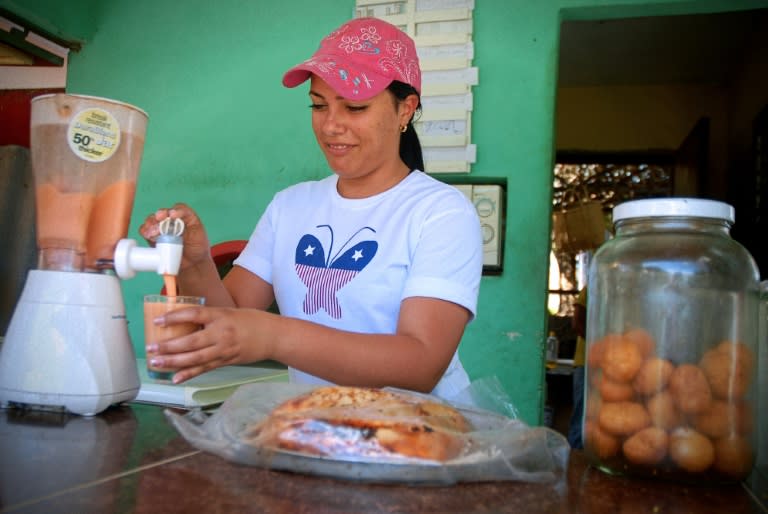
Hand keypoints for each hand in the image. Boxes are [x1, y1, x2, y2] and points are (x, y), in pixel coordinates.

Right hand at [138, 203, 210, 270]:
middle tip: (160, 220)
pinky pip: (145, 232)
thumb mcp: (198, 231)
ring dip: (151, 224)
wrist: (193, 264)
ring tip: (154, 231)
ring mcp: (161, 230)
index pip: (177, 209)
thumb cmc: (197, 246)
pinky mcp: (153, 239)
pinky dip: (145, 232)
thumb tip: (173, 214)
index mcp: (183, 217)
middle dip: (160, 216)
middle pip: (161, 214)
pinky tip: (148, 235)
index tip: (172, 215)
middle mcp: (170, 221)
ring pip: (151, 221)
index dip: (174, 210)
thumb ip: (189, 219)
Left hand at [145, 305, 274, 382]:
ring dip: (173, 362)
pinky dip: (189, 374)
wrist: (273, 336)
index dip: (174, 317)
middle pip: (191, 341)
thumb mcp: (228, 311)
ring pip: (195, 358)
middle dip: (168, 347)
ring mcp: (224, 350)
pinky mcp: (226, 361)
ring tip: (156, 363)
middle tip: (150, 349)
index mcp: (221, 316)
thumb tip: (183, 321)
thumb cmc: (251, 320)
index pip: (194, 315)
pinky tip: (175, 378)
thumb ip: (208, 317)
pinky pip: (205, 369)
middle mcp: (221, 334)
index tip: (157, 321)